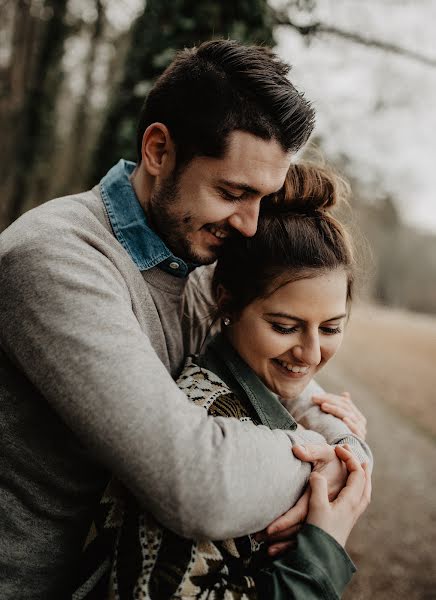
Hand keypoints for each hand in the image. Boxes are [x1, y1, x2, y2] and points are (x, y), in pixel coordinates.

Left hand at [256, 442, 346, 556]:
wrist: (352, 468)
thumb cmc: (335, 458)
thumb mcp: (325, 452)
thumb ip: (311, 451)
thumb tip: (296, 449)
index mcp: (322, 495)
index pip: (300, 512)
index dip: (285, 521)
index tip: (269, 529)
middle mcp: (322, 508)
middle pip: (300, 528)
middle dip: (280, 536)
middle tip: (259, 540)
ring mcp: (323, 515)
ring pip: (304, 534)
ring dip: (286, 543)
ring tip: (268, 552)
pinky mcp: (320, 517)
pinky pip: (307, 533)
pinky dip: (294, 543)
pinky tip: (280, 550)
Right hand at [306, 445, 371, 546]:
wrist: (321, 559)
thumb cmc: (320, 532)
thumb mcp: (316, 506)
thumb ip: (318, 486)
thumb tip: (318, 474)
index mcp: (350, 501)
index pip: (358, 474)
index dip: (350, 458)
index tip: (339, 448)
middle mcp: (355, 508)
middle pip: (365, 484)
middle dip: (363, 470)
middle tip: (362, 459)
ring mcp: (352, 516)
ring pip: (364, 494)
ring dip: (364, 481)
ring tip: (363, 473)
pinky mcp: (346, 522)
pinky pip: (359, 501)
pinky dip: (360, 491)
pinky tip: (352, 494)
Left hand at [312, 392, 366, 439]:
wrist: (343, 461)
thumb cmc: (336, 438)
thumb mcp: (337, 422)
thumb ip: (340, 408)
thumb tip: (346, 394)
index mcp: (355, 414)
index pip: (344, 402)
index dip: (330, 397)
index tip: (315, 397)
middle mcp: (360, 421)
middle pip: (345, 406)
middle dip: (330, 401)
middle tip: (315, 399)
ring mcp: (361, 430)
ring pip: (349, 415)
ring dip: (336, 409)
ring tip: (324, 406)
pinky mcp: (361, 440)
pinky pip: (357, 430)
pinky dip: (351, 424)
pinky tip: (344, 419)